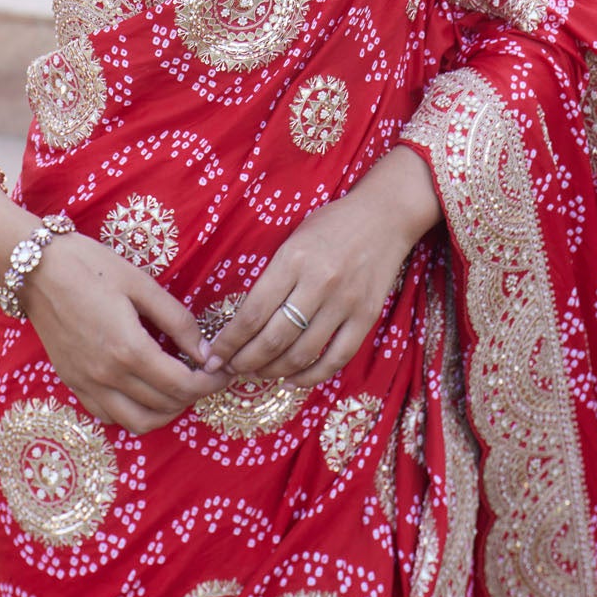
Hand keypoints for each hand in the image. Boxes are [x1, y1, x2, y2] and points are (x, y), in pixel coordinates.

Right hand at [23, 231, 235, 434]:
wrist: (37, 269)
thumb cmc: (92, 266)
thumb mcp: (141, 284)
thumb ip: (176, 320)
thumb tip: (204, 349)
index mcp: (128, 349)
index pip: (180, 384)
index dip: (209, 383)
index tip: (222, 372)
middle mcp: (107, 375)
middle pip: (164, 405)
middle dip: (194, 395)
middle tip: (207, 377)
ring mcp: (87, 384)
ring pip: (137, 422)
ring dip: (166, 412)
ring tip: (180, 389)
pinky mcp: (73, 383)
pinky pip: (110, 416)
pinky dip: (135, 413)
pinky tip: (145, 392)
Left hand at [198, 147, 441, 390]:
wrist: (384, 217)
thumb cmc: (330, 225)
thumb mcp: (293, 240)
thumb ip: (272, 277)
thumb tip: (242, 321)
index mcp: (293, 259)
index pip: (253, 312)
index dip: (229, 342)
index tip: (212, 356)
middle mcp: (319, 283)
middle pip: (274, 338)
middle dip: (244, 361)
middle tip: (229, 369)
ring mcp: (345, 302)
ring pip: (301, 353)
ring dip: (273, 371)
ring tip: (256, 373)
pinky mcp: (366, 317)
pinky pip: (335, 359)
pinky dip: (310, 376)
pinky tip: (291, 380)